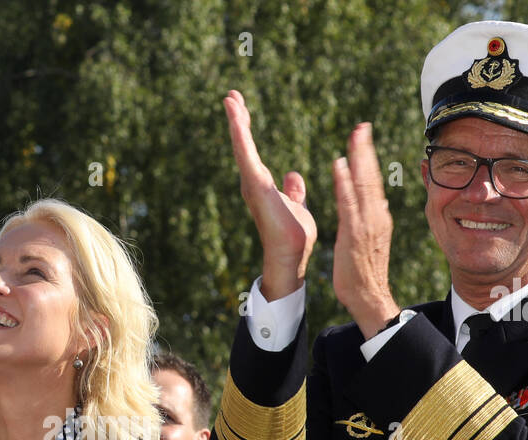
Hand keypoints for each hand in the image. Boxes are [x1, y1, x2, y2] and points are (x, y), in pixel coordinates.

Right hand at [224, 90, 315, 300]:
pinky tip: (237, 119)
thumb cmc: (294, 236)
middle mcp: (253, 182)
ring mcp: (252, 184)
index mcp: (263, 184)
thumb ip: (293, 190)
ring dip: (236, 123)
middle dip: (237, 119)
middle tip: (231, 95)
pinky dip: (241, 137)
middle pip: (242, 145)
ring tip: (230, 100)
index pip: (252, 150)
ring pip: (241, 147)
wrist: (290, 255)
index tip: (242, 106)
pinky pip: (247, 156)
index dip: (247, 129)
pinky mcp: (256, 187)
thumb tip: (293, 175)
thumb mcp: (297, 205)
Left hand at [331, 123, 400, 335]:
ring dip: (358, 158)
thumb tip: (377, 202)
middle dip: (366, 150)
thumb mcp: (370, 240)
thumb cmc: (365, 272)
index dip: (369, 159)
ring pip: (363, 184)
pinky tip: (339, 165)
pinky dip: (344, 182)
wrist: (369, 297)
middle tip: (361, 125)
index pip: (374, 182)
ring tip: (354, 135)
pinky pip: (348, 202)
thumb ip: (372, 219)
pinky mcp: (354, 233)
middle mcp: (375, 216)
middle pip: (372, 176)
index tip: (363, 137)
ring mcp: (366, 224)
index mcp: (377, 217)